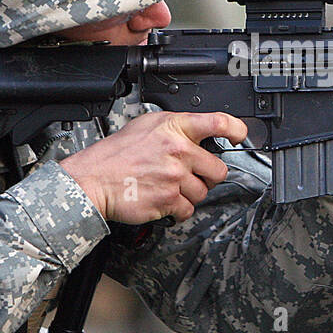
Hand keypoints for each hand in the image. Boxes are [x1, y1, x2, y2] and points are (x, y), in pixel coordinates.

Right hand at [59, 112, 247, 223]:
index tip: (240, 136)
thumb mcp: (145, 126)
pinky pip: (189, 209)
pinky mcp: (169, 200)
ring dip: (190, 194)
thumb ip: (174, 128)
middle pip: (218, 169)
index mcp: (174, 128)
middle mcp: (178, 150)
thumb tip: (197, 134)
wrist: (92, 180)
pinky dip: (179, 210)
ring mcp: (175, 176)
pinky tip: (165, 201)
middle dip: (207, 176)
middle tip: (191, 175)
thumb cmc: (115, 155)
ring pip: (203, 192)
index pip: (217, 122)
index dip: (236, 130)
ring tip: (169, 188)